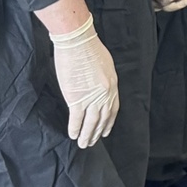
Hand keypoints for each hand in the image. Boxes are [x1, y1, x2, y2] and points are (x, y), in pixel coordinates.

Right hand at [49, 17, 119, 147]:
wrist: (78, 42)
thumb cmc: (88, 49)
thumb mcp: (104, 64)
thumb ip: (103, 79)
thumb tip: (98, 87)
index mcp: (112, 85)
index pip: (113, 108)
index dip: (109, 122)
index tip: (105, 131)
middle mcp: (105, 94)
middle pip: (103, 118)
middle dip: (97, 132)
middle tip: (93, 142)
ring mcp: (92, 97)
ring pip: (91, 122)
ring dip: (87, 135)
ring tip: (83, 144)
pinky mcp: (77, 98)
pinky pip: (77, 119)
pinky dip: (75, 128)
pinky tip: (73, 135)